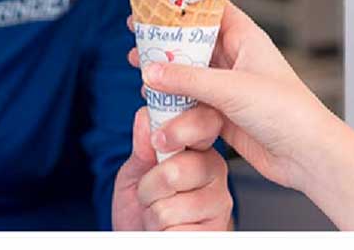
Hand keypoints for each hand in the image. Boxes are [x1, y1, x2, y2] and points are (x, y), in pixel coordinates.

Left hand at [111, 106, 232, 230]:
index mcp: (199, 148)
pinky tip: (170, 230)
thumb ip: (142, 146)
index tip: (157, 140)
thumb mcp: (134, 172)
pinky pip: (175, 230)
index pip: (206, 122)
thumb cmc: (141, 206)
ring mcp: (219, 202)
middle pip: (178, 169)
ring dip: (153, 214)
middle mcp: (215, 171)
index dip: (182, 127)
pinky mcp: (216, 231)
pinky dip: (161, 233)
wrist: (141, 238)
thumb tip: (145, 115)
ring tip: (159, 214)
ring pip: (170, 205)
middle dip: (150, 186)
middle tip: (151, 194)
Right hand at [127, 1, 341, 193]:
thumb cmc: (286, 111)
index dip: (183, 5)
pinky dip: (175, 103)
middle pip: (195, 42)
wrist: (307, 155)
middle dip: (167, 41)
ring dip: (168, 74)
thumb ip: (188, 80)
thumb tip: (151, 70)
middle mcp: (238, 60)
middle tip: (137, 37)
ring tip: (140, 69)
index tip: (153, 2)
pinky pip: (193, 103)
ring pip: (191, 75)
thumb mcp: (231, 89)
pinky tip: (157, 102)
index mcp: (247, 39)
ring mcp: (231, 88)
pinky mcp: (225, 115)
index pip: (212, 10)